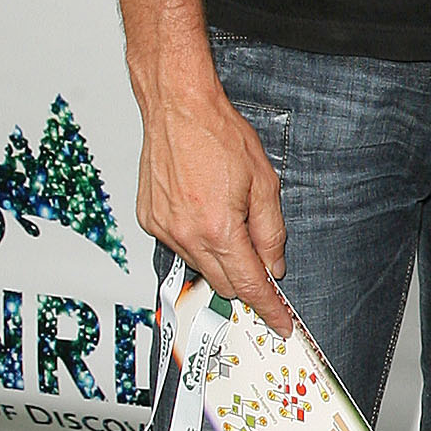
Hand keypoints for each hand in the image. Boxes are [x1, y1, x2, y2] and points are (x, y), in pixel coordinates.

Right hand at [136, 77, 291, 336]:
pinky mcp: (150, 220)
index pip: (249, 285)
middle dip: (246, 280)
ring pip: (200, 266)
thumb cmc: (218, 135)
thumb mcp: (264, 183)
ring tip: (229, 217)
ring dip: (220, 257)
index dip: (269, 308)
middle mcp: (186, 235)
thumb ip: (271, 232)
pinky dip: (197, 240)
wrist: (178, 108)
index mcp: (219, 229)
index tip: (280, 322)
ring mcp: (164, 229)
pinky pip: (179, 246)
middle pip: (223, 284)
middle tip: (262, 262)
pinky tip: (205, 212)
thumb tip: (274, 265)